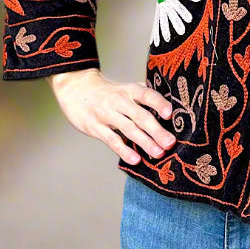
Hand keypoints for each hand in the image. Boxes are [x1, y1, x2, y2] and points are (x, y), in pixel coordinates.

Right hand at [48, 67, 176, 165]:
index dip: (158, 103)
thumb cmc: (109, 92)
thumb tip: (172, 109)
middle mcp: (119, 101)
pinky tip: (135, 159)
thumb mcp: (127, 88)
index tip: (169, 113)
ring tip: (158, 153)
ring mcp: (106, 115)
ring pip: (128, 130)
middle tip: (170, 143)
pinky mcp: (95, 128)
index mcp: (130, 90)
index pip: (147, 95)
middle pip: (140, 116)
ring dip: (145, 142)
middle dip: (156, 131)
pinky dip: (124, 151)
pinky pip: (112, 140)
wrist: (76, 89)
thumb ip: (145, 97)